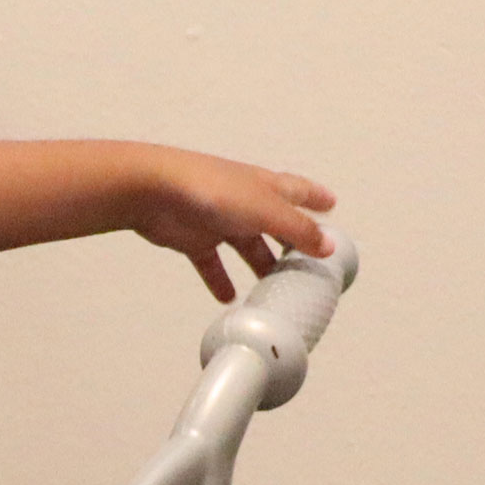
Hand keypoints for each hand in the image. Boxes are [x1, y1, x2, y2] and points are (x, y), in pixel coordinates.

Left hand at [122, 148, 336, 306]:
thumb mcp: (265, 210)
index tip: (330, 205)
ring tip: (272, 287)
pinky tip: (229, 298)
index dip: (315, 197)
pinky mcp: (194, 238)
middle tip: (304, 261)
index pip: (297, 191)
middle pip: (273, 224)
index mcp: (264, 186)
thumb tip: (327, 245)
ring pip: (245, 245)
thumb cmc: (208, 188)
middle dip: (289, 242)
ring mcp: (218, 219)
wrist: (153, 192)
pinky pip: (211, 264)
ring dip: (258, 264)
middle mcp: (243, 201)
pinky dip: (220, 280)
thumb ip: (297, 229)